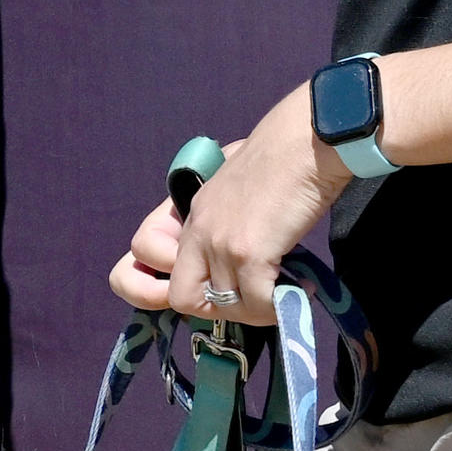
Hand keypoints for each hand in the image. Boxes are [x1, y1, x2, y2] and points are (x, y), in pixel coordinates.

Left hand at [110, 86, 343, 325]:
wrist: (307, 140)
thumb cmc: (283, 156)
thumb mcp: (232, 182)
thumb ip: (221, 212)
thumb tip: (236, 246)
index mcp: (190, 212)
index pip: (144, 254)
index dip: (171, 278)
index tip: (215, 282)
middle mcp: (197, 229)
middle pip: (180, 297)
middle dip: (217, 309)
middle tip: (251, 300)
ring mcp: (219, 243)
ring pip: (224, 306)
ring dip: (256, 310)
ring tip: (281, 295)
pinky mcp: (249, 252)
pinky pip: (255, 303)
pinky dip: (278, 306)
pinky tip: (300, 290)